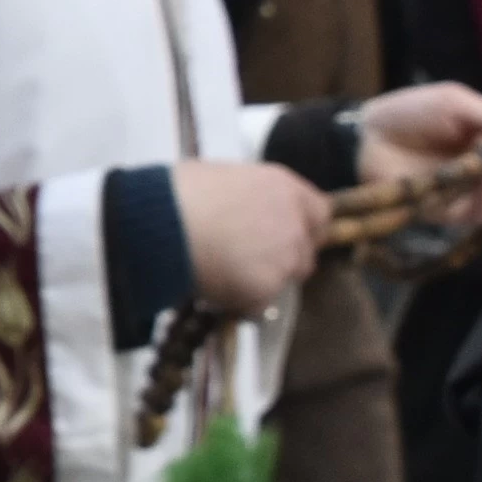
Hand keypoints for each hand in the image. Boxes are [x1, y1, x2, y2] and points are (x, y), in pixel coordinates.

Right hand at [172, 156, 334, 312]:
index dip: (302, 229)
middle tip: (251, 262)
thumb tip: (245, 210)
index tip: (284, 237)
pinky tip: (215, 288)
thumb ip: (251, 196)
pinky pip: (260, 303)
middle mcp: (294, 222)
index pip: (320, 214)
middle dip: (285, 260)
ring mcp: (284, 257)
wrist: (162, 223)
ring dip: (263, 282)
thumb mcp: (224, 177)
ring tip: (226, 275)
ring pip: (285, 280)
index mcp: (284, 187)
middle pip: (307, 252)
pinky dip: (242, 302)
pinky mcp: (267, 287)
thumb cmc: (179, 192)